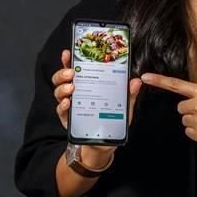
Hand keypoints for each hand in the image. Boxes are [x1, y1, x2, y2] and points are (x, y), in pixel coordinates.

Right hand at [52, 50, 141, 166]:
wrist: (102, 144)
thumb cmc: (111, 120)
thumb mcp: (123, 107)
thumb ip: (128, 94)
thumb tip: (136, 81)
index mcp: (88, 85)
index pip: (77, 69)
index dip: (70, 60)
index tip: (69, 52)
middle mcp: (75, 93)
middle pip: (62, 78)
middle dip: (63, 72)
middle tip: (71, 73)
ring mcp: (69, 105)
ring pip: (59, 92)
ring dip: (63, 88)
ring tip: (72, 88)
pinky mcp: (66, 119)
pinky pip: (61, 110)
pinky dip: (63, 105)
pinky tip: (69, 103)